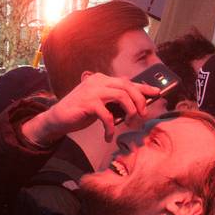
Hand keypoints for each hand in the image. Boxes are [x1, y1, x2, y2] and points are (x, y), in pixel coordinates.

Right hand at [20, 73, 162, 146]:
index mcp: (102, 79)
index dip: (144, 87)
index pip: (127, 81)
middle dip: (139, 101)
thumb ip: (113, 100)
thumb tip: (135, 104)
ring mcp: (92, 91)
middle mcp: (98, 81)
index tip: (157, 93)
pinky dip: (111, 127)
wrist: (57, 118)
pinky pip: (107, 115)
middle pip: (127, 87)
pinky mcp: (87, 103)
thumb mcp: (100, 103)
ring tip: (129, 123)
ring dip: (129, 111)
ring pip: (121, 96)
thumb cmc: (80, 111)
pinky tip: (108, 136)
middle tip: (143, 115)